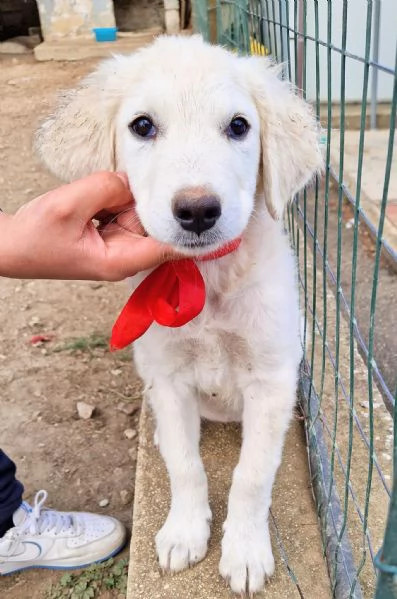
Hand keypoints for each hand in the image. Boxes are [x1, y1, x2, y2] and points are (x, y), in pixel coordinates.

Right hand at [0, 172, 177, 280]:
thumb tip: (129, 180)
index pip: (168, 248)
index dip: (191, 234)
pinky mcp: (108, 231)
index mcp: (121, 260)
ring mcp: (117, 243)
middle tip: (130, 188)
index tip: (218, 224)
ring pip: (138, 212)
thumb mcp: (69, 207)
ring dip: (124, 199)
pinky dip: (113, 199)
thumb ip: (106, 189)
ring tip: (96, 198)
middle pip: (154, 223)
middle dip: (149, 203)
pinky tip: (93, 197)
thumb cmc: (35, 237)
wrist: (11, 246)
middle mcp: (125, 254)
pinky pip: (122, 209)